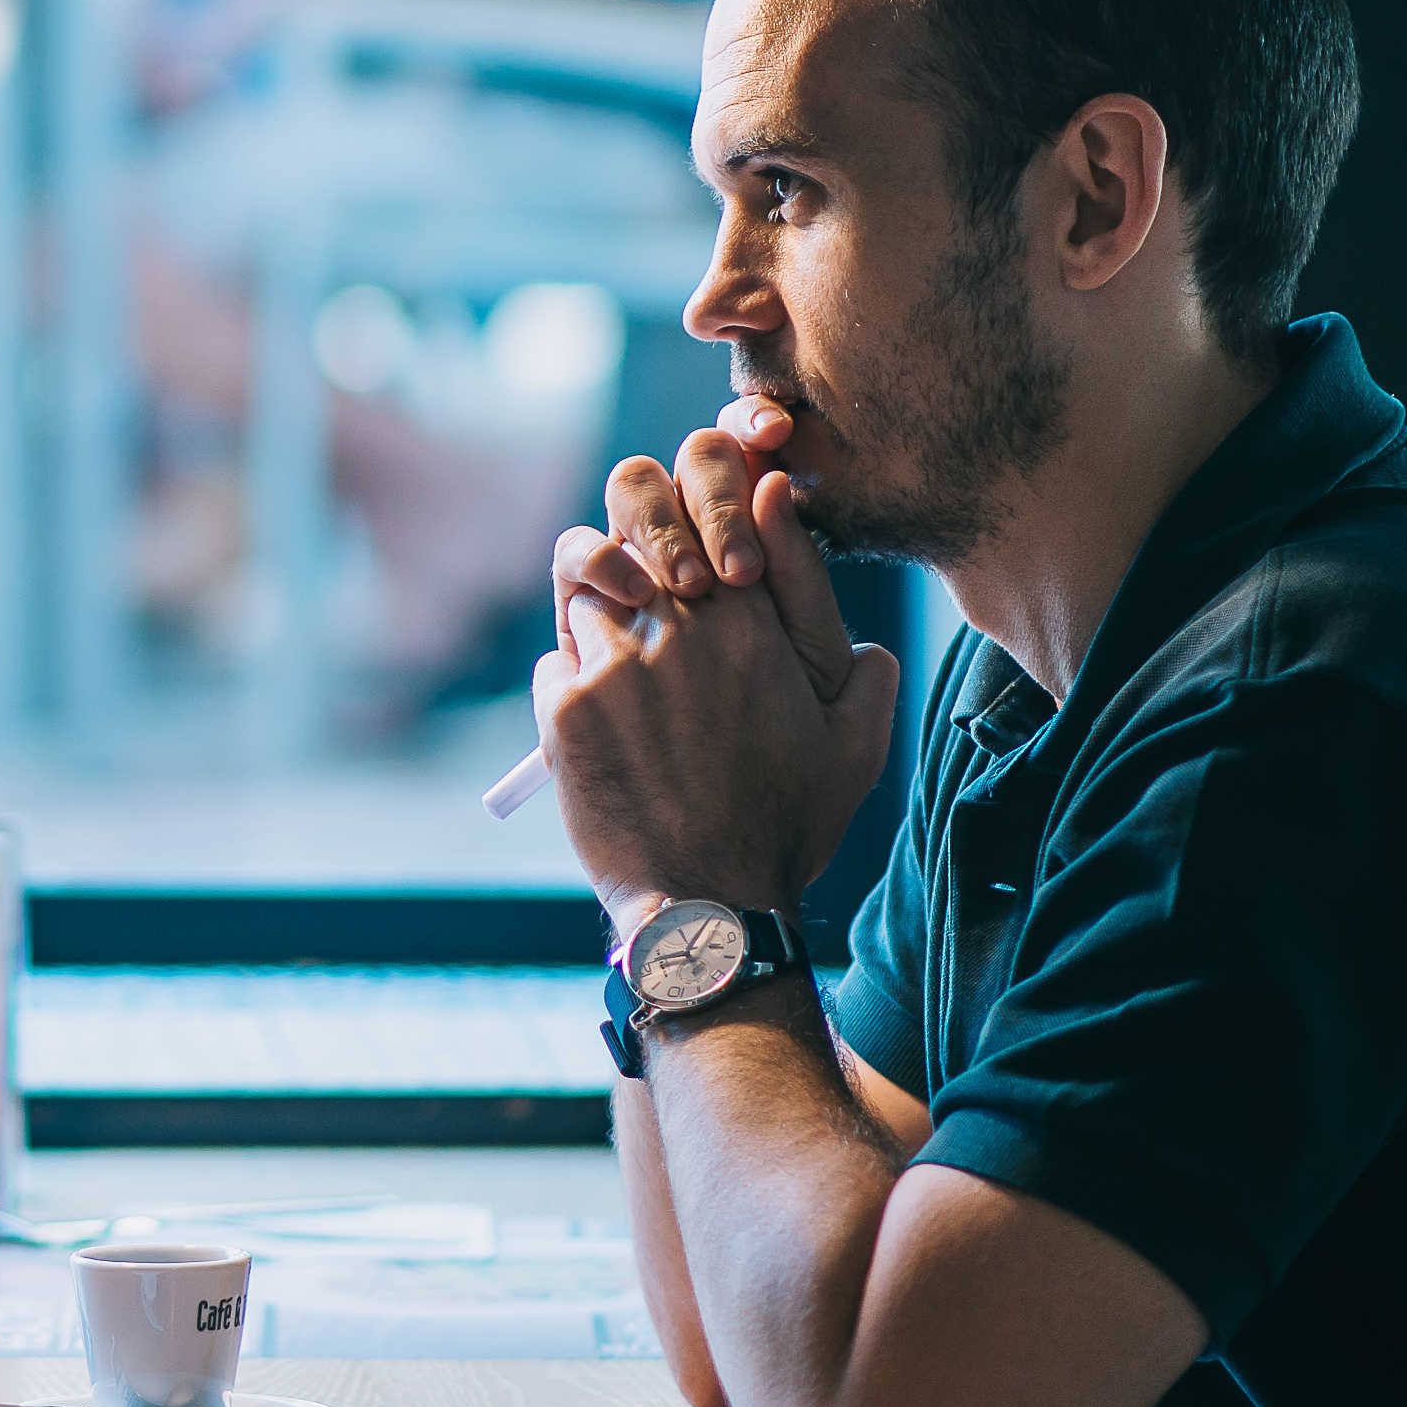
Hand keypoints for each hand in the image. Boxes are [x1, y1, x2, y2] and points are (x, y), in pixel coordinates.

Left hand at [479, 402, 823, 818]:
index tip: (691, 548)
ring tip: (621, 663)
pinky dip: (568, 681)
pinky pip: (553, 661)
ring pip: (584, 588)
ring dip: (598, 614)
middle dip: (634, 536)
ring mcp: (616, 664)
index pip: (708, 501)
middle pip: (633, 519)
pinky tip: (596, 724)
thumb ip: (853, 655)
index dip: (692, 508)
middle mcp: (680, 625)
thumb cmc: (786, 822)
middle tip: (642, 581)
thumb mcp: (852, 738)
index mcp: (752, 619)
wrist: (709, 905)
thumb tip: (846, 609)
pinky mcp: (565, 709)